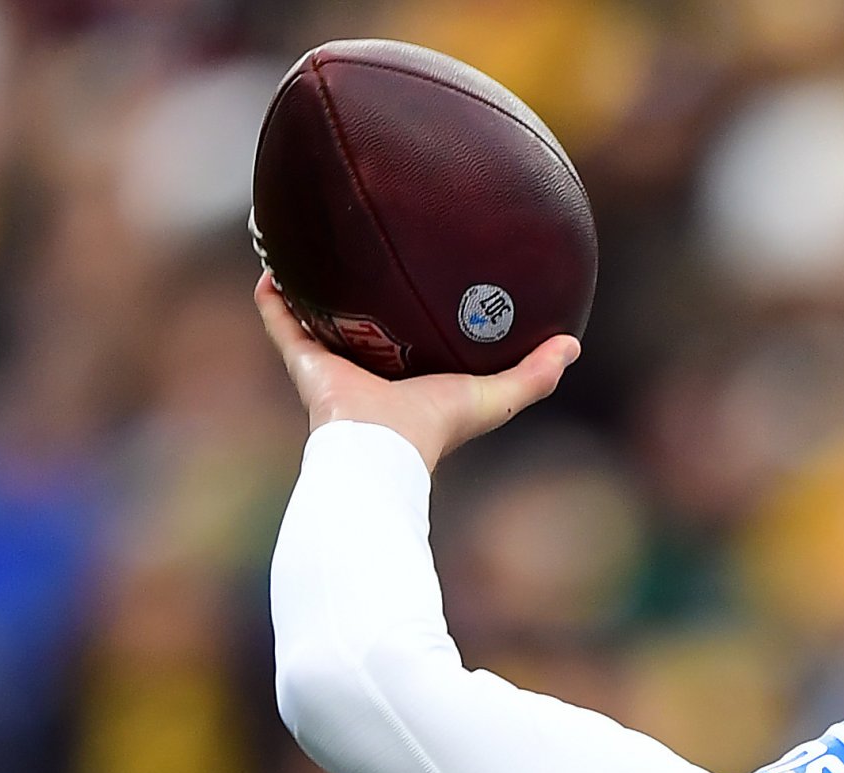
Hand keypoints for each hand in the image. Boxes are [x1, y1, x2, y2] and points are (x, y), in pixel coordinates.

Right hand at [255, 274, 576, 470]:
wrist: (383, 448)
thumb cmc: (438, 425)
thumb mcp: (496, 397)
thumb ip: (535, 375)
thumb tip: (573, 344)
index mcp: (410, 377)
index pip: (413, 343)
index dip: (417, 318)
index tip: (422, 281)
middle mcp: (369, 371)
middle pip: (363, 329)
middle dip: (363, 300)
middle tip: (365, 257)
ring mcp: (333, 367)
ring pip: (317, 323)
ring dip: (311, 292)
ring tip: (308, 253)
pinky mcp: (304, 364)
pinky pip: (282, 325)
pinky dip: (273, 301)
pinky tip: (270, 270)